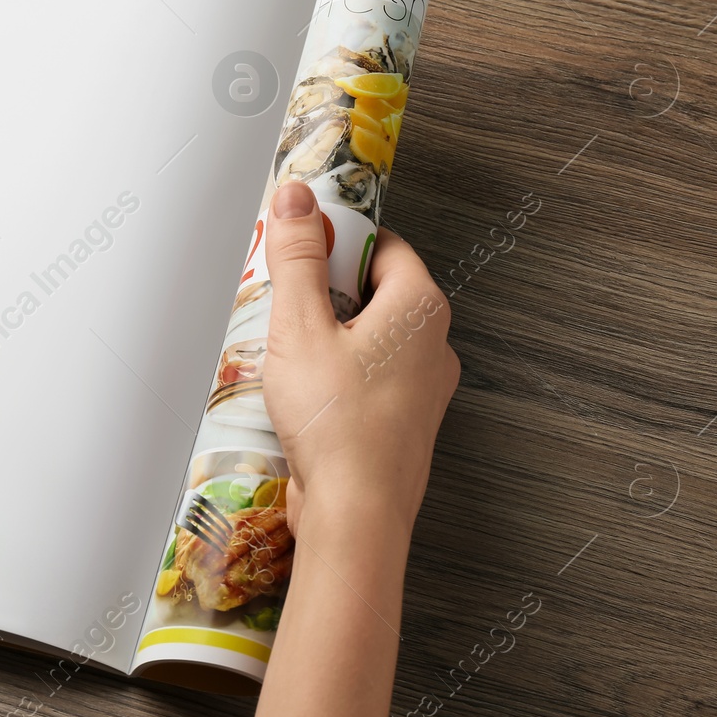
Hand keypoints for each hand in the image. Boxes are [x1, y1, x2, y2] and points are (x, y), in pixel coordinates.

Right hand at [261, 181, 458, 539]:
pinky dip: (334, 376)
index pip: (381, 244)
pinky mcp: (401, 422)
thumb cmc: (340, 428)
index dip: (336, 241)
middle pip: (372, 290)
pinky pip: (366, 378)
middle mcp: (432, 345)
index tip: (299, 246)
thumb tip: (297, 201)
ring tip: (286, 354)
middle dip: (324, 292)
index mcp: (420, 307)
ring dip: (326, 337)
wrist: (355, 515)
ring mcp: (421, 387)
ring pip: (368, 337)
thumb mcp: (301, 327)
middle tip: (284, 304)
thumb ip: (298, 258)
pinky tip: (300, 393)